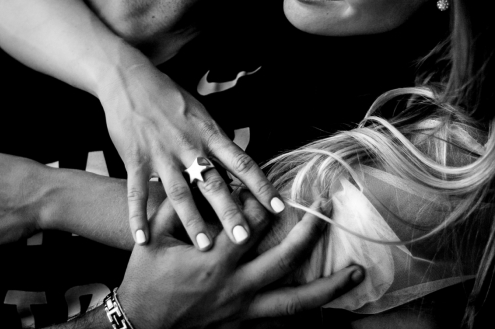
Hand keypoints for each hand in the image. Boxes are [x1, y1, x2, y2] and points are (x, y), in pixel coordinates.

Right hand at [99, 62, 283, 250]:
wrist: (130, 80)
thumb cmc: (169, 96)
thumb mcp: (201, 113)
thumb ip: (217, 139)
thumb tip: (237, 161)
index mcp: (209, 134)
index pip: (242, 163)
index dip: (261, 186)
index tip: (277, 207)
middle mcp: (188, 147)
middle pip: (214, 183)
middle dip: (230, 212)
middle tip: (244, 239)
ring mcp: (161, 154)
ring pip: (179, 193)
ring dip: (192, 221)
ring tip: (204, 246)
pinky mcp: (134, 159)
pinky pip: (135, 192)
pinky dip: (137, 217)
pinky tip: (142, 239)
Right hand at [114, 191, 363, 328]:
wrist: (138, 325)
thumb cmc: (145, 279)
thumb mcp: (154, 238)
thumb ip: (177, 208)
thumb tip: (197, 181)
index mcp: (215, 260)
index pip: (252, 223)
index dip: (265, 200)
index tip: (272, 187)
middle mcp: (235, 286)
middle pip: (285, 257)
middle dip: (310, 231)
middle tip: (328, 209)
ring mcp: (242, 311)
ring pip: (294, 301)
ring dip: (328, 286)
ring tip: (356, 273)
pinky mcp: (242, 328)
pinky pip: (280, 324)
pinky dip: (305, 316)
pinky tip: (325, 307)